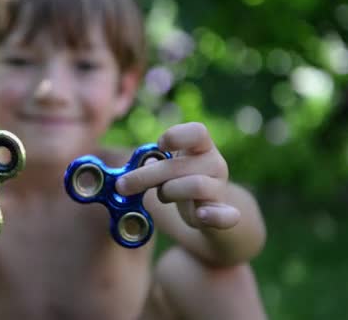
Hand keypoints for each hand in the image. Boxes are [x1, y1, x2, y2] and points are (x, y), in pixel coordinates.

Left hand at [116, 122, 239, 229]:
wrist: (206, 213)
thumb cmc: (180, 183)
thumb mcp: (167, 169)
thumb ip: (153, 165)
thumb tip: (139, 167)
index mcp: (201, 147)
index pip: (197, 132)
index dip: (176, 135)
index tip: (159, 145)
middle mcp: (215, 163)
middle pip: (180, 165)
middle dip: (146, 175)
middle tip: (122, 185)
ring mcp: (220, 189)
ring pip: (196, 185)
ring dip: (168, 192)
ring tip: (161, 196)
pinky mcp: (223, 215)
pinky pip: (226, 216)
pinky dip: (213, 216)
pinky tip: (201, 215)